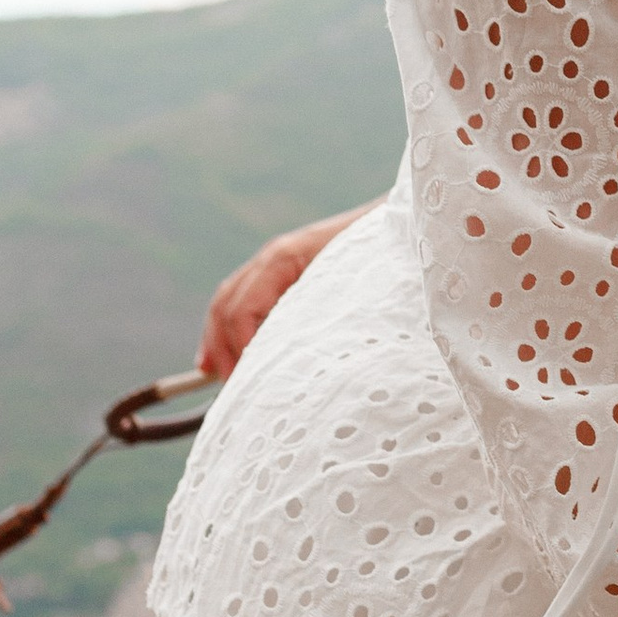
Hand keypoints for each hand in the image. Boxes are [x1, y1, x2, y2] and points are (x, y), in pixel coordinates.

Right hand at [196, 205, 374, 379]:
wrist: (402, 229)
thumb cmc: (381, 258)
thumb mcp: (349, 290)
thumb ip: (316, 317)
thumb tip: (282, 358)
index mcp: (284, 258)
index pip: (242, 308)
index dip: (239, 348)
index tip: (245, 381)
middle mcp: (273, 257)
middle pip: (226, 304)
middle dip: (222, 347)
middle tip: (232, 387)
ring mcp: (277, 262)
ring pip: (230, 300)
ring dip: (219, 338)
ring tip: (215, 373)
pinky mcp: (287, 272)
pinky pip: (247, 298)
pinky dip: (233, 326)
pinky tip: (232, 351)